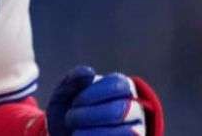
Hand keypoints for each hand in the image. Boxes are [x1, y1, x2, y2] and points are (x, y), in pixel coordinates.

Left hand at [46, 66, 164, 135]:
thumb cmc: (68, 113)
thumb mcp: (65, 94)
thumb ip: (74, 79)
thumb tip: (89, 72)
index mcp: (122, 88)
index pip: (117, 85)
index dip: (93, 93)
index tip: (74, 102)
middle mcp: (134, 109)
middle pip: (120, 109)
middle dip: (90, 115)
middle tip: (69, 119)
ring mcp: (136, 130)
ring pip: (129, 132)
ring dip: (96, 133)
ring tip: (75, 134)